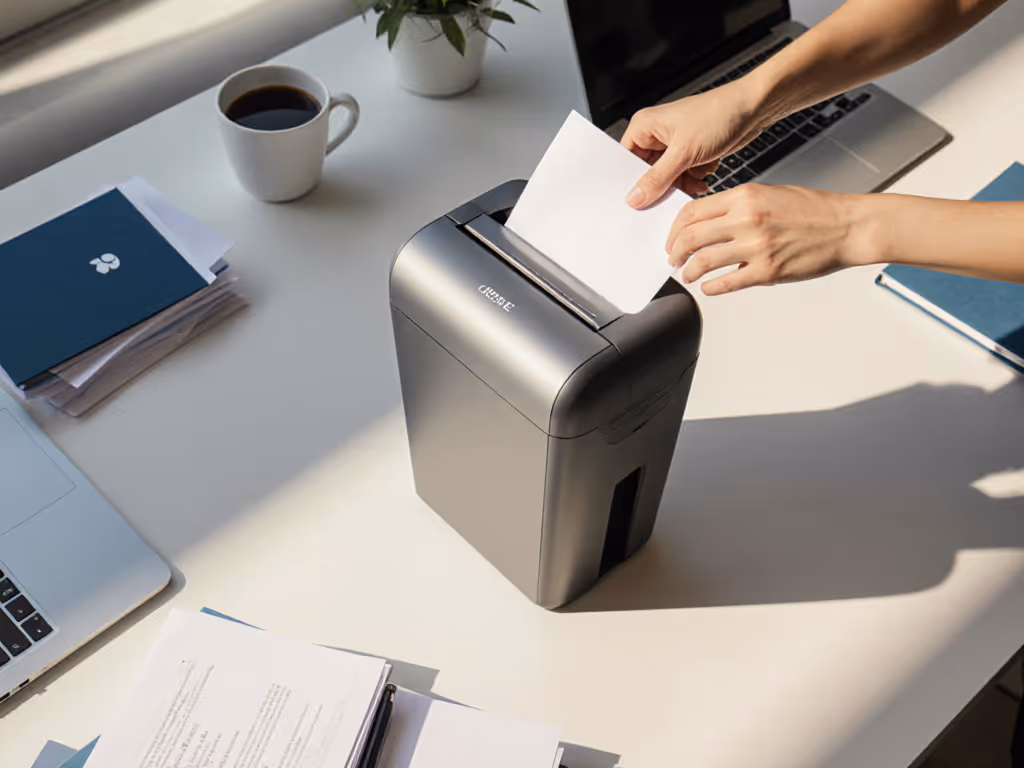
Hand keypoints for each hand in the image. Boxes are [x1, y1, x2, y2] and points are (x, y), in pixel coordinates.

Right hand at [622, 82, 768, 203]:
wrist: (754, 108)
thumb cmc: (719, 114)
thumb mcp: (684, 152)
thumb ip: (657, 178)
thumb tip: (634, 198)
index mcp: (644, 126)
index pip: (625, 161)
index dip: (630, 182)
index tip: (636, 202)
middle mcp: (656, 134)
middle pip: (646, 172)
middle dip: (661, 185)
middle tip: (668, 195)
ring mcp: (674, 144)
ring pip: (666, 178)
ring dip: (681, 183)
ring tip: (695, 180)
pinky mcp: (690, 153)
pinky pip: (683, 176)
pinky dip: (694, 179)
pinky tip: (705, 176)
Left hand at [670, 184, 870, 294]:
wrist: (848, 226)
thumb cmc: (814, 210)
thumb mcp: (769, 193)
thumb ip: (737, 206)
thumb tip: (709, 222)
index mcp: (745, 197)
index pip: (692, 212)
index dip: (675, 228)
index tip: (672, 238)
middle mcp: (747, 219)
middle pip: (690, 237)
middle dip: (675, 251)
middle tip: (673, 259)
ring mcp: (756, 247)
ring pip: (703, 262)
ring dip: (689, 272)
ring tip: (688, 275)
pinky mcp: (767, 271)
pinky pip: (726, 283)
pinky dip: (711, 288)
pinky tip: (709, 287)